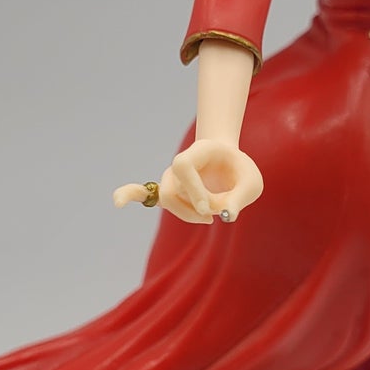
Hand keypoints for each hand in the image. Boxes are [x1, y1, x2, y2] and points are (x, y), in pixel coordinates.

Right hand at [113, 139, 263, 226]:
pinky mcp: (171, 191)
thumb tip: (226, 217)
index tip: (208, 209)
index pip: (183, 167)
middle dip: (188, 208)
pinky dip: (129, 195)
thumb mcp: (252, 182)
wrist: (231, 162)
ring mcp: (173, 177)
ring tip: (208, 218)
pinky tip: (117, 202)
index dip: (192, 189)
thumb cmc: (241, 170)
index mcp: (199, 151)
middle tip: (211, 217)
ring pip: (167, 200)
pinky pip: (144, 193)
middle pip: (171, 188)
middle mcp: (181, 163)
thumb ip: (240, 198)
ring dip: (185, 214)